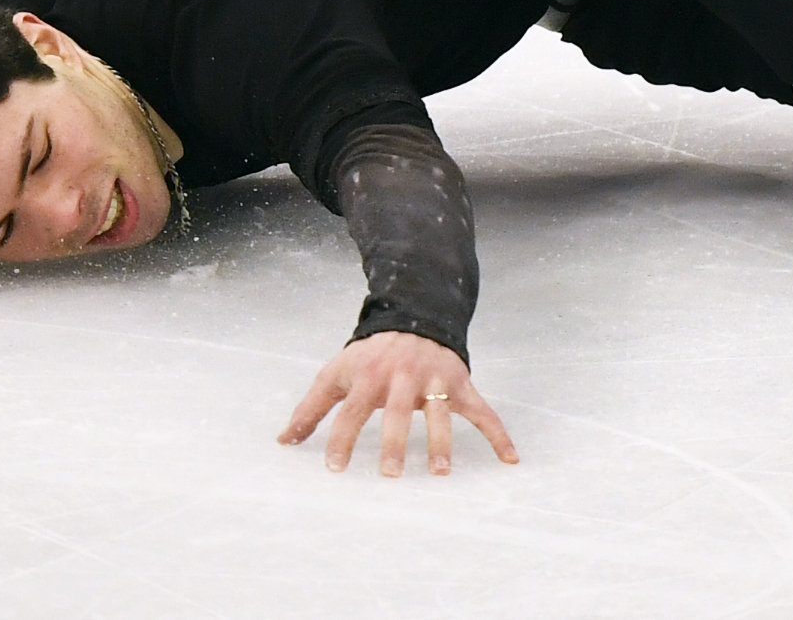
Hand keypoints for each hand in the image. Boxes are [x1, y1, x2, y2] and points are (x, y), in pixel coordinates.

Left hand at [277, 330, 518, 477]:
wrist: (414, 318)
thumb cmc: (370, 356)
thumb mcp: (337, 372)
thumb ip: (312, 407)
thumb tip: (283, 441)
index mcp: (370, 375)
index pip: (352, 410)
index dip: (341, 438)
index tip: (335, 468)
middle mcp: (403, 376)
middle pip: (399, 411)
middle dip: (395, 441)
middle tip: (390, 474)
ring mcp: (435, 379)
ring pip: (441, 411)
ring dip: (441, 441)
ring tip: (440, 472)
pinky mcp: (460, 383)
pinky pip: (483, 410)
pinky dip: (498, 434)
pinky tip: (509, 458)